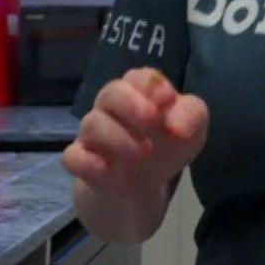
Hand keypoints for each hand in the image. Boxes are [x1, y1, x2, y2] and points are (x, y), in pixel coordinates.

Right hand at [63, 68, 207, 199]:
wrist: (142, 187)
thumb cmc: (166, 147)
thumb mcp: (191, 131)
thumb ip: (192, 117)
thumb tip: (177, 127)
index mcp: (139, 93)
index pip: (139, 77)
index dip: (152, 85)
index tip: (169, 100)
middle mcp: (112, 108)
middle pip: (111, 92)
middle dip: (132, 104)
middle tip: (153, 122)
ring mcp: (93, 134)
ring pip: (92, 123)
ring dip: (118, 137)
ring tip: (142, 154)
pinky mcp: (82, 161)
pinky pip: (72, 156)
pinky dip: (87, 162)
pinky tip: (107, 171)